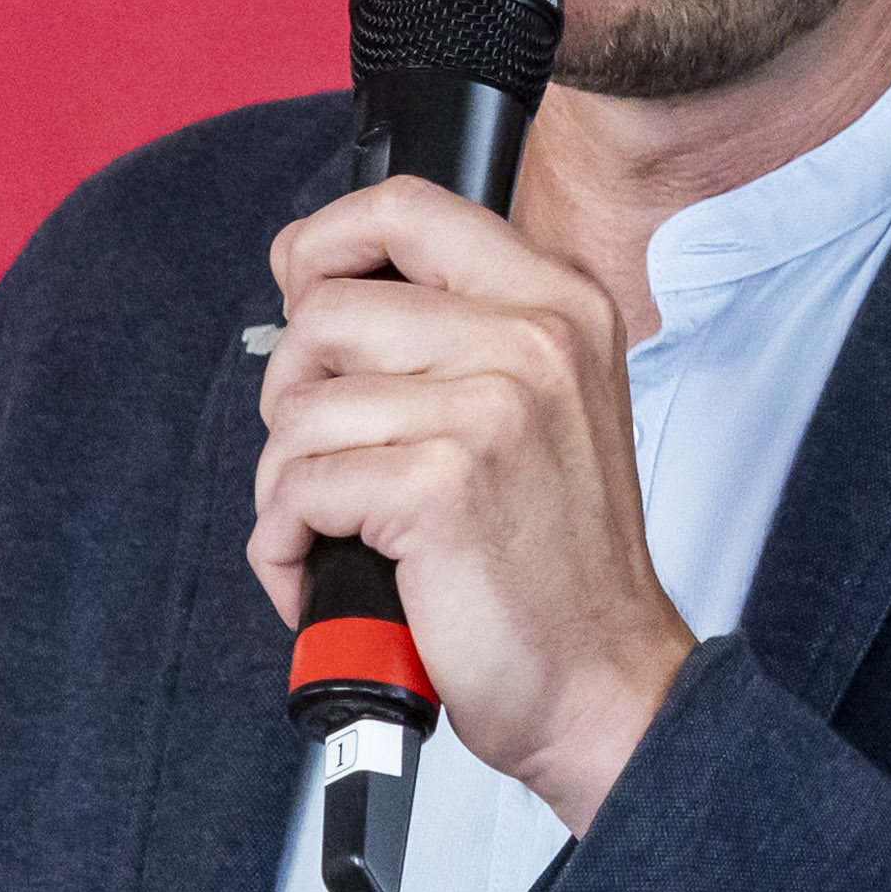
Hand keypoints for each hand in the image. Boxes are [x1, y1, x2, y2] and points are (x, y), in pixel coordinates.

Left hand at [254, 177, 697, 830]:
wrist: (604, 683)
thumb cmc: (557, 562)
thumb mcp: (544, 405)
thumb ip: (462, 331)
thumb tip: (326, 289)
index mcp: (559, 302)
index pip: (406, 208)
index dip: (323, 245)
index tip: (300, 292)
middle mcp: (533, 339)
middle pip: (325, 310)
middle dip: (292, 394)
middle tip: (331, 457)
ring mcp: (490, 409)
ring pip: (297, 408)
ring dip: (286, 484)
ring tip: (338, 529)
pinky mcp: (439, 486)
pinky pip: (296, 487)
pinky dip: (286, 545)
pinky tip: (330, 570)